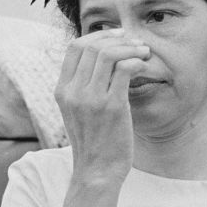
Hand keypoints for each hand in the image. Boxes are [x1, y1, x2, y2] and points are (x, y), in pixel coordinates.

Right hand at [56, 30, 150, 185]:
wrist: (97, 171)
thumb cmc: (93, 142)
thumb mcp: (77, 111)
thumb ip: (83, 87)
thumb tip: (102, 60)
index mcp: (62, 90)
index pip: (75, 48)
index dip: (99, 35)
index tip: (118, 36)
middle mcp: (73, 92)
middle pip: (93, 47)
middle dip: (119, 39)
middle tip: (137, 43)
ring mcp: (91, 99)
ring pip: (109, 54)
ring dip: (131, 48)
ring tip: (145, 52)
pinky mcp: (112, 107)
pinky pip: (125, 69)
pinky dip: (137, 62)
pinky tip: (145, 67)